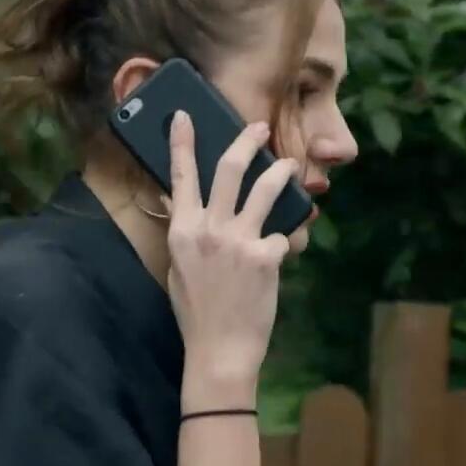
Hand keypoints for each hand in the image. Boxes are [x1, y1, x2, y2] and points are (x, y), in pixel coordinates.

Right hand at [164, 112, 297, 407]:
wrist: (220, 349)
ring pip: (265, 189)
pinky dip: (283, 241)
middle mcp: (209, 229)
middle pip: (228, 169)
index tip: (184, 116)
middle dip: (246, 141)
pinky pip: (281, 235)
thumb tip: (176, 198)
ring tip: (289, 165)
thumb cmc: (196, 311)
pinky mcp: (266, 256)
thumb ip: (182, 230)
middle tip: (260, 128)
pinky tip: (280, 255)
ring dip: (280, 172)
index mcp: (183, 231)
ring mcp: (239, 240)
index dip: (182, 142)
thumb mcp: (178, 267)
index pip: (181, 176)